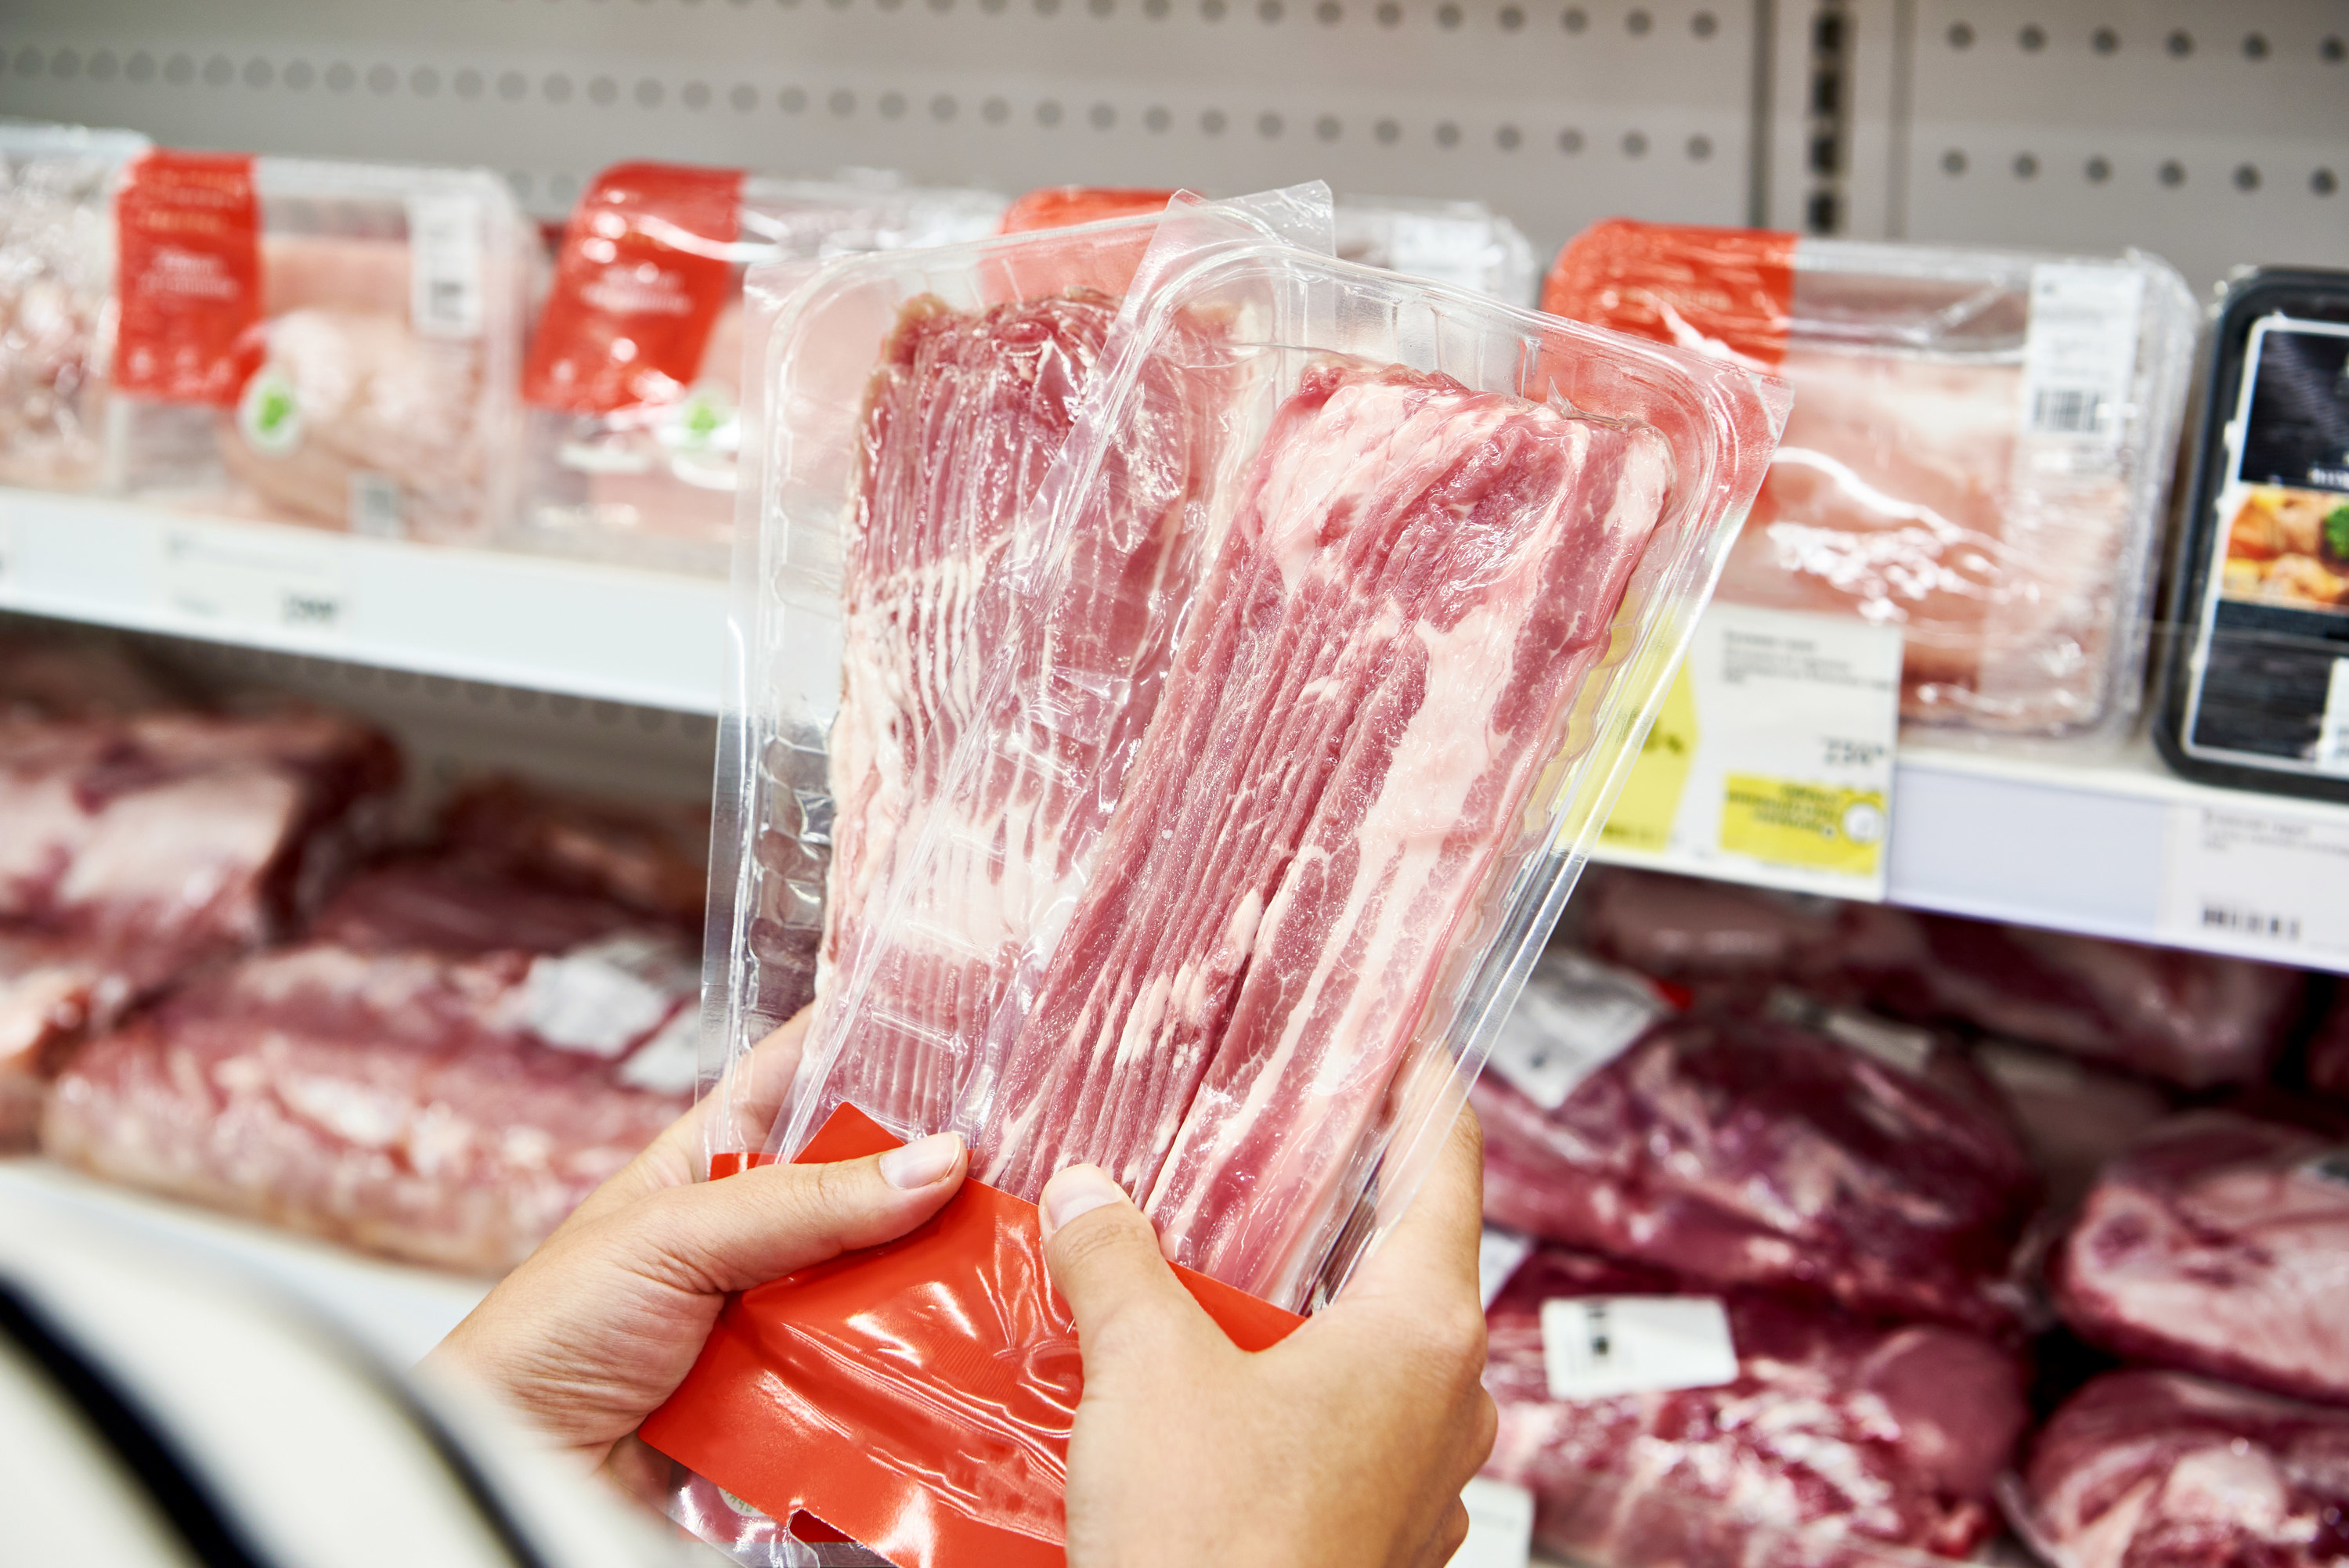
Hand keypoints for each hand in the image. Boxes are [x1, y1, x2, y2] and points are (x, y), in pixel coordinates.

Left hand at [420, 1012, 967, 1473]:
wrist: (519, 1473)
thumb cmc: (552, 1333)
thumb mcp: (674, 1237)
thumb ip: (804, 1202)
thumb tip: (938, 1161)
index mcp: (712, 1162)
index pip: (800, 1075)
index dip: (867, 1039)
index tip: (957, 1014)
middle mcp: (758, 1234)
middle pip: (868, 1184)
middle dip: (935, 1173)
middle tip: (1021, 1152)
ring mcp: (782, 1317)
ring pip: (886, 1280)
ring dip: (940, 1276)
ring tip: (1020, 1248)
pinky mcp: (801, 1400)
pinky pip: (880, 1374)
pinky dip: (922, 1368)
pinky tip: (979, 1348)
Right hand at [1047, 1108, 1495, 1567]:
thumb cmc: (1215, 1550)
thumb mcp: (1145, 1370)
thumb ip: (1117, 1262)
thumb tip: (1085, 1198)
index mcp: (1421, 1334)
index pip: (1445, 1169)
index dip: (1424, 1093)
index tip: (1412, 1042)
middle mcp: (1448, 1404)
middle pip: (1410, 1260)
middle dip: (1347, 1203)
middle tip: (1292, 1147)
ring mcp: (1424, 1480)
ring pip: (1382, 1353)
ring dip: (1318, 1305)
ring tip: (1240, 1267)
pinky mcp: (1383, 1536)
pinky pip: (1358, 1431)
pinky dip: (1305, 1389)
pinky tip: (1231, 1385)